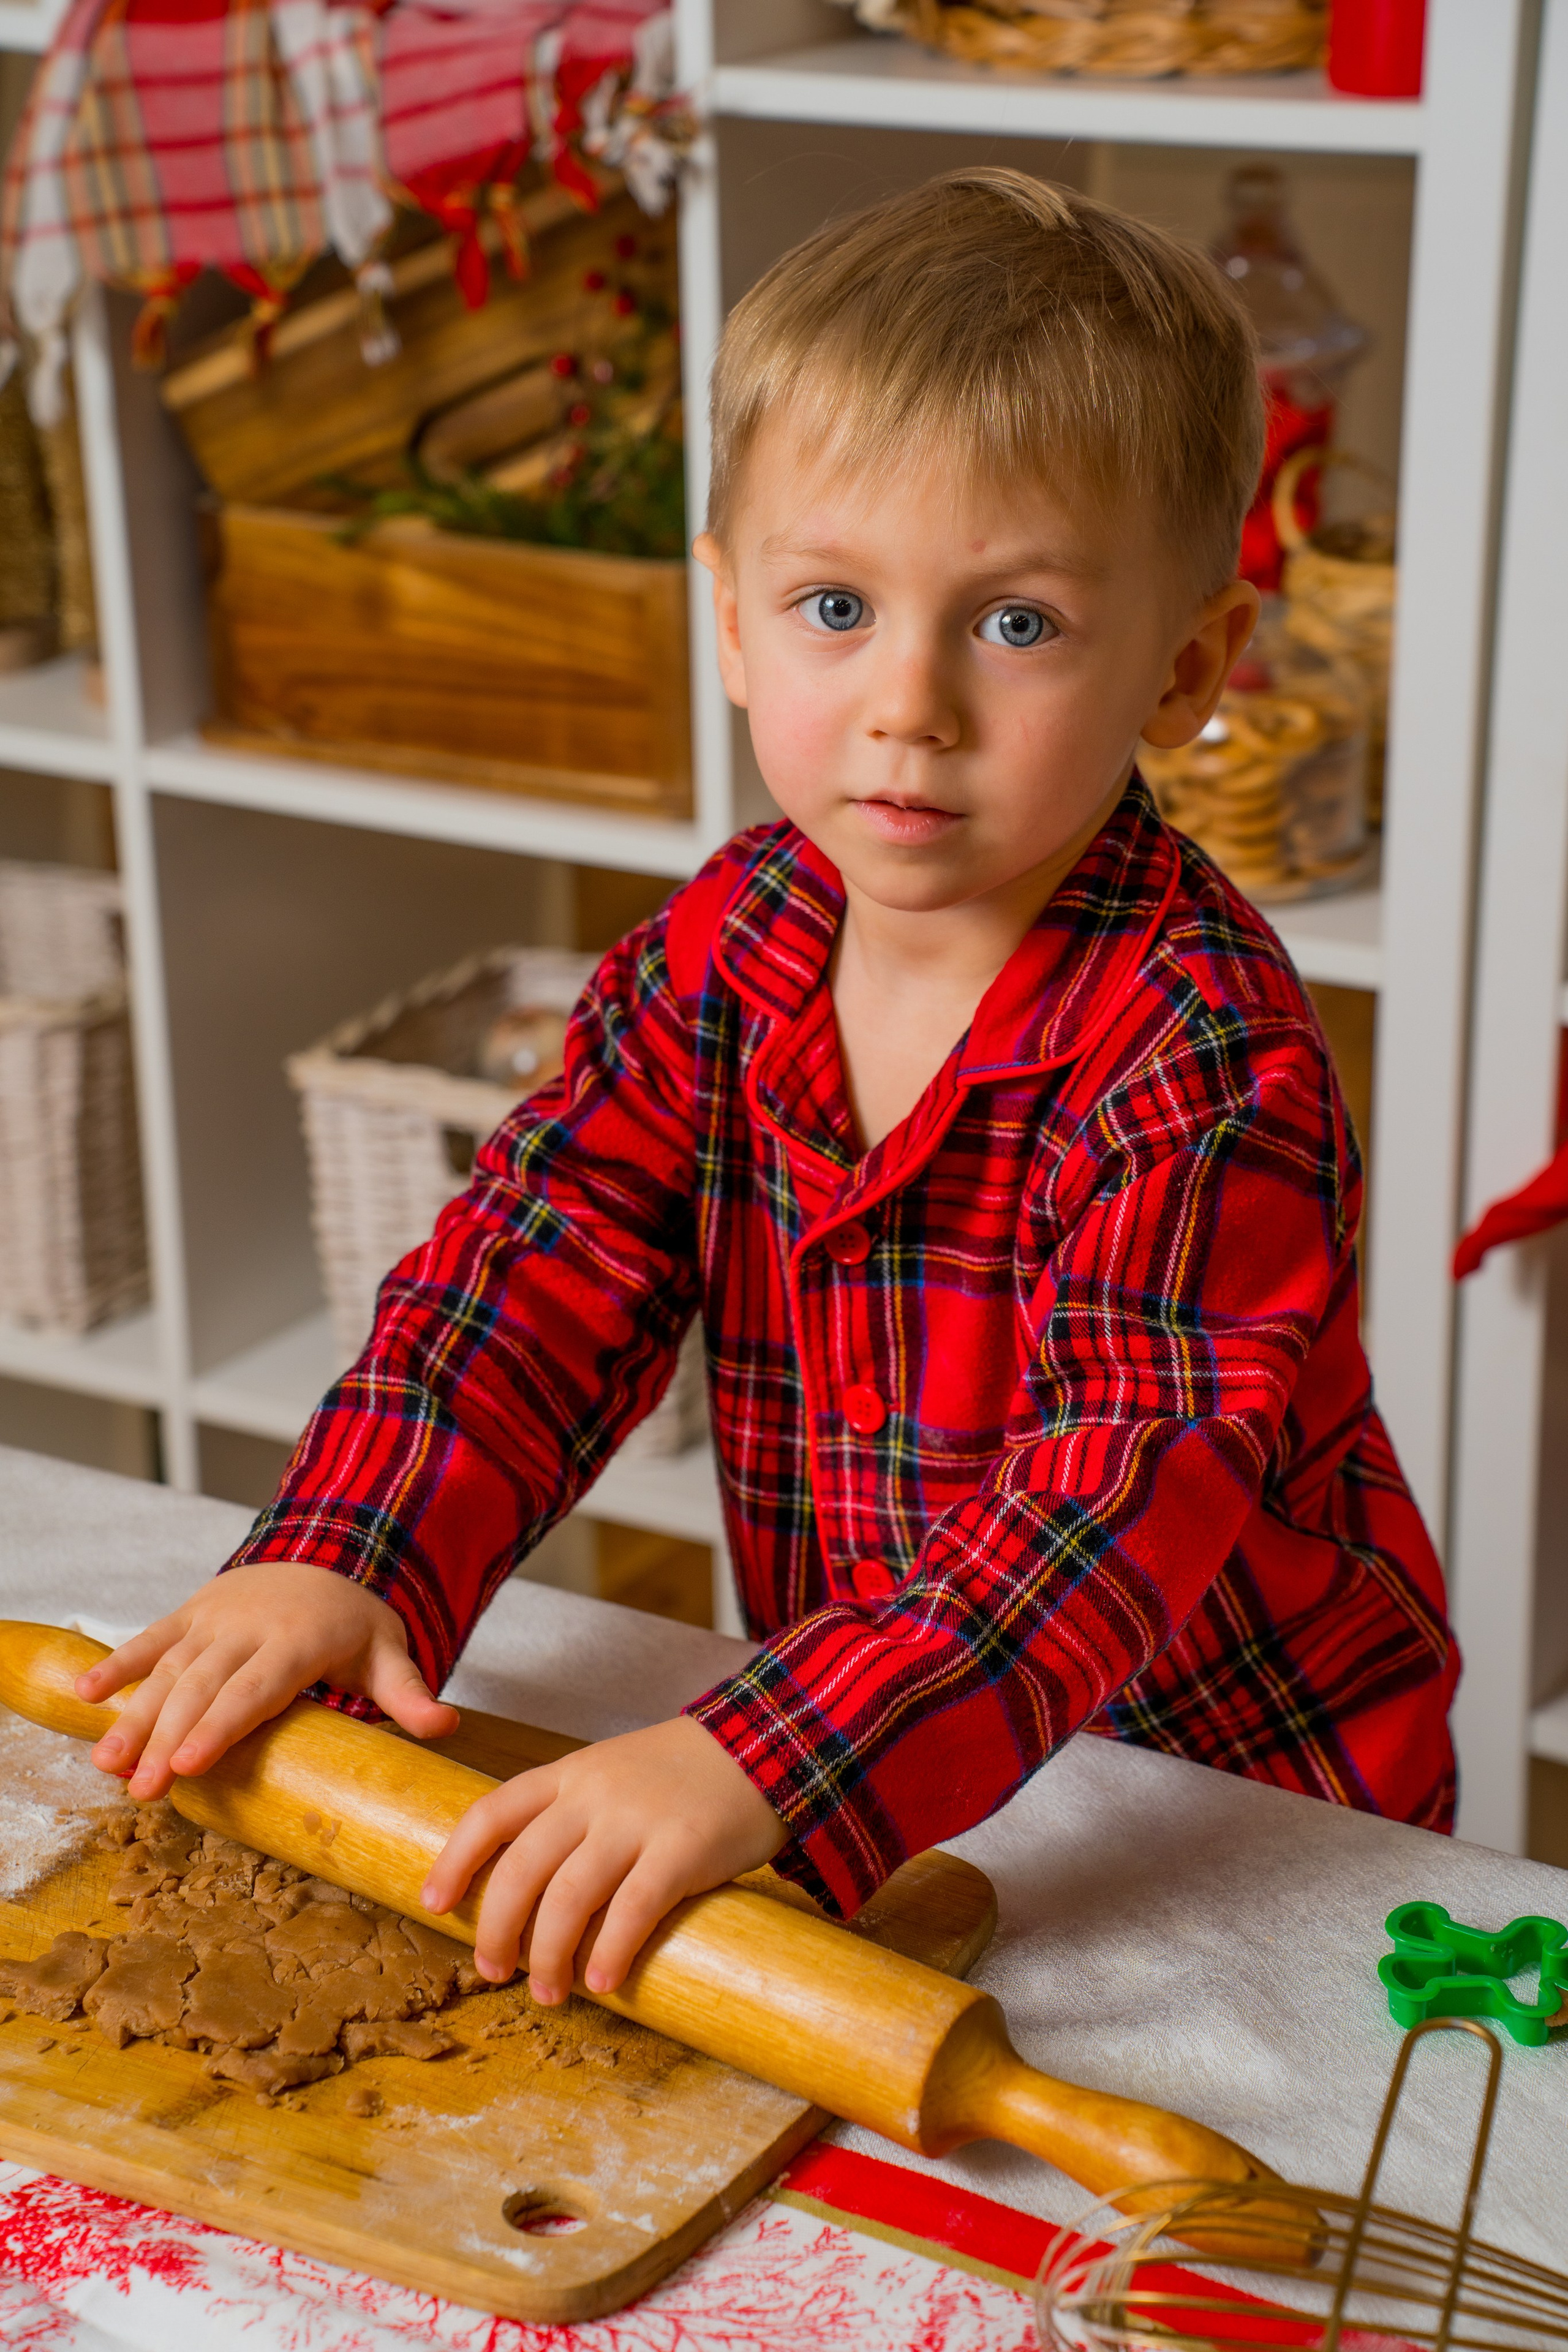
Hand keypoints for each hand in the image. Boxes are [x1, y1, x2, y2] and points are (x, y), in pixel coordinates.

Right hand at [76, 1562, 459, 1800]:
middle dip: (167, 1739)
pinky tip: (83, 1694)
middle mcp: (248, 1629)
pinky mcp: (191, 1612)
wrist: (330, 1551)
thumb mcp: (389, 1654)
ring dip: (133, 1715)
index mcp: (296, 1643)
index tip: (187, 1766)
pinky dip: (116, 1662)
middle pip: (202, 1689)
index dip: (220, 1728)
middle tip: (141, 1790)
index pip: (254, 1692)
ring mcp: (214, 1619)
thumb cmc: (356, 1622)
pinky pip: (149, 1637)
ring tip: (106, 1763)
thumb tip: (445, 1728)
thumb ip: (410, 1695)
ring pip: (167, 1670)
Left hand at [421, 1715, 785, 2003]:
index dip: (455, 1860)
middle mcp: (593, 1793)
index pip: (491, 1812)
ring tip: (547, 1993)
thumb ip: (573, 1815)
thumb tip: (532, 1894)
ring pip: (569, 1897)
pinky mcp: (683, 1849)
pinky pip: (634, 1909)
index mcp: (570, 1772)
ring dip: (549, 1955)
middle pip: (521, 1867)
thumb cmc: (684, 1771)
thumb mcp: (614, 1771)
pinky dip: (611, 1952)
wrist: (766, 1742)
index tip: (432, 1902)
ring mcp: (637, 1820)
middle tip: (492, 1971)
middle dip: (497, 1927)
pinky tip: (603, 1983)